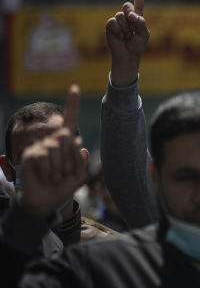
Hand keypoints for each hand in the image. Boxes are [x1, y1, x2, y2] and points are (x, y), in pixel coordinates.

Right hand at [18, 85, 88, 217]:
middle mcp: (52, 140)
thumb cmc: (64, 186)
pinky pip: (43, 156)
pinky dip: (48, 169)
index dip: (72, 104)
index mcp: (66, 142)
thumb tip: (78, 143)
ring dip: (58, 167)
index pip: (70, 120)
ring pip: (55, 147)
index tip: (75, 87)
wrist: (48, 200)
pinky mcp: (30, 154)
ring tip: (53, 175)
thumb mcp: (79, 174)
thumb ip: (81, 160)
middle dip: (68, 158)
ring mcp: (40, 146)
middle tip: (63, 173)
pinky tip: (44, 175)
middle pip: (66, 136)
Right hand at [106, 0, 149, 86]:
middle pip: (127, 6)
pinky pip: (113, 22)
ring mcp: (118, 19)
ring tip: (126, 35)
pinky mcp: (110, 25)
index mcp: (138, 14)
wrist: (127, 54)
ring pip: (120, 16)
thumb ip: (141, 23)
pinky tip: (119, 36)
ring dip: (125, 28)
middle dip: (131, 18)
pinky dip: (117, 30)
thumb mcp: (144, 34)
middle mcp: (127, 14)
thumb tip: (131, 15)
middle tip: (132, 30)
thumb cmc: (138, 44)